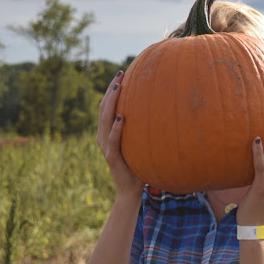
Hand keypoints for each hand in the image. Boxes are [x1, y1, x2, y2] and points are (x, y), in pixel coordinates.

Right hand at [97, 70, 144, 198]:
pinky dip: (116, 127)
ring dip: (112, 101)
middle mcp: (102, 137)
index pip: (106, 106)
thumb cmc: (138, 165)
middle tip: (120, 74)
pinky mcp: (112, 156)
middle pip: (103, 107)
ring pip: (105, 119)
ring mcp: (106, 146)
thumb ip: (142, 129)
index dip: (111, 89)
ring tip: (120, 87)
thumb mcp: (139, 143)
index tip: (121, 74)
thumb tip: (161, 110)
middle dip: (111, 89)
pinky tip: (122, 116)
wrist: (131, 190)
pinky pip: (113, 139)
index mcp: (107, 132)